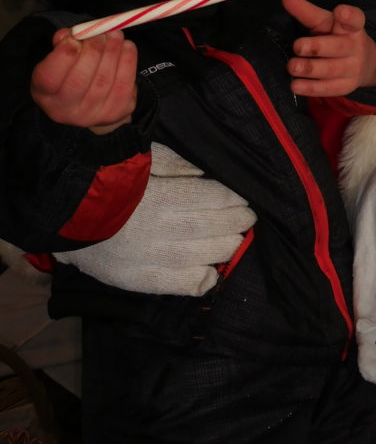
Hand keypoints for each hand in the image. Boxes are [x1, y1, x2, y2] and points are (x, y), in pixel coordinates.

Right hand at [31, 28, 136, 133]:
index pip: (49, 78)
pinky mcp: (115, 113)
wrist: (91, 102)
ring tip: (116, 34)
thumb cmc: (71, 74)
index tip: (74, 37)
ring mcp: (92, 115)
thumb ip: (63, 44)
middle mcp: (66, 110)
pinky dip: (128, 62)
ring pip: (105, 80)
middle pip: (79, 80)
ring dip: (113, 51)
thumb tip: (75, 32)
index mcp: (45, 94)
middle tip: (101, 30)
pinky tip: (127, 47)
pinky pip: (124, 85)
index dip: (63, 55)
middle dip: (93, 50)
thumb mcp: (58, 59)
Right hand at [54, 143, 254, 295]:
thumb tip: (205, 174)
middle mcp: (154, 230)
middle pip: (208, 228)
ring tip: (235, 240)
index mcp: (156, 196)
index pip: (207, 198)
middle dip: (234, 223)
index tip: (243, 199)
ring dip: (223, 248)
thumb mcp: (138, 158)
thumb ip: (174, 163)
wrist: (59, 213)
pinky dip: (200, 280)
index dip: (231, 199)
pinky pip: (177, 285)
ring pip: (199, 257)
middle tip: (247, 218)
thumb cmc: (104, 179)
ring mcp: (144, 259)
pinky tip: (212, 271)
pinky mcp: (134, 280)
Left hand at [281, 0, 375, 95]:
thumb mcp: (324, 21)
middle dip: (317, 47)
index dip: (348, 16)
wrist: (365, 64)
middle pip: (338, 47)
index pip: (355, 19)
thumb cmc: (336, 37)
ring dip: (310, 69)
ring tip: (292, 67)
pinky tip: (295, 85)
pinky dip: (311, 88)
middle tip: (298, 46)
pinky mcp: (345, 86)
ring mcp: (352, 68)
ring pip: (331, 70)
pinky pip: (328, 89)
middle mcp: (355, 47)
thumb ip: (305, 10)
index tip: (339, 11)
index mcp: (351, 27)